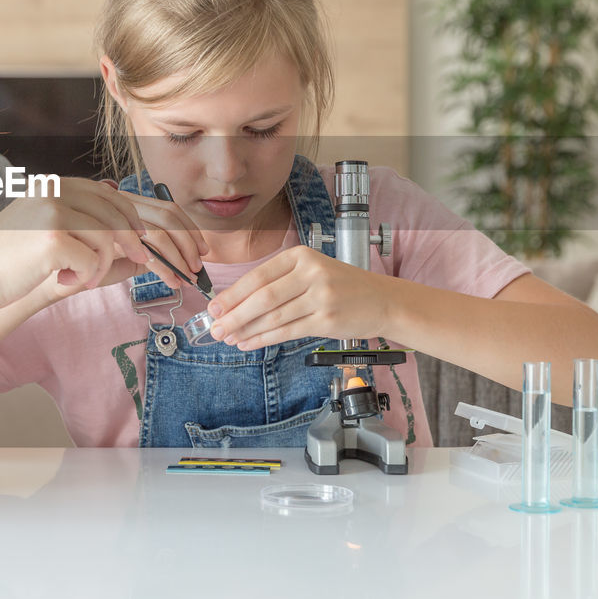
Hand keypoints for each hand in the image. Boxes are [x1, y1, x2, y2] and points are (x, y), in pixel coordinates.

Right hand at [0, 178, 206, 309]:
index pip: (117, 197)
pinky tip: (60, 282)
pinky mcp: (52, 236)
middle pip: (122, 214)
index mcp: (59, 186)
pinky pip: (93, 261)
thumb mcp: (54, 240)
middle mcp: (59, 190)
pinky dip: (83, 278)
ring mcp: (55, 210)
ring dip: (100, 268)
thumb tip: (141, 248)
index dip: (144, 221)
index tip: (161, 245)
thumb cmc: (9, 265)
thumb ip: (92, 236)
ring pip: (111, 240)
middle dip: (144, 244)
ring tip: (76, 280)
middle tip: (154, 268)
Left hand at [205, 246, 395, 350]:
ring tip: (229, 338)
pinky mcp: (327, 320)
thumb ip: (278, 283)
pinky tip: (250, 343)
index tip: (214, 306)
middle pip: (262, 297)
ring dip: (246, 330)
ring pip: (273, 317)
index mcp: (301, 256)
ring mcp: (321, 297)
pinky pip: (288, 332)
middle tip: (215, 327)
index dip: (233, 294)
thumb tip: (236, 302)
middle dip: (234, 315)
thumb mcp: (312, 271)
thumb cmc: (343, 287)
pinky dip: (264, 339)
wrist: (383, 300)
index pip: (258, 276)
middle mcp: (311, 273)